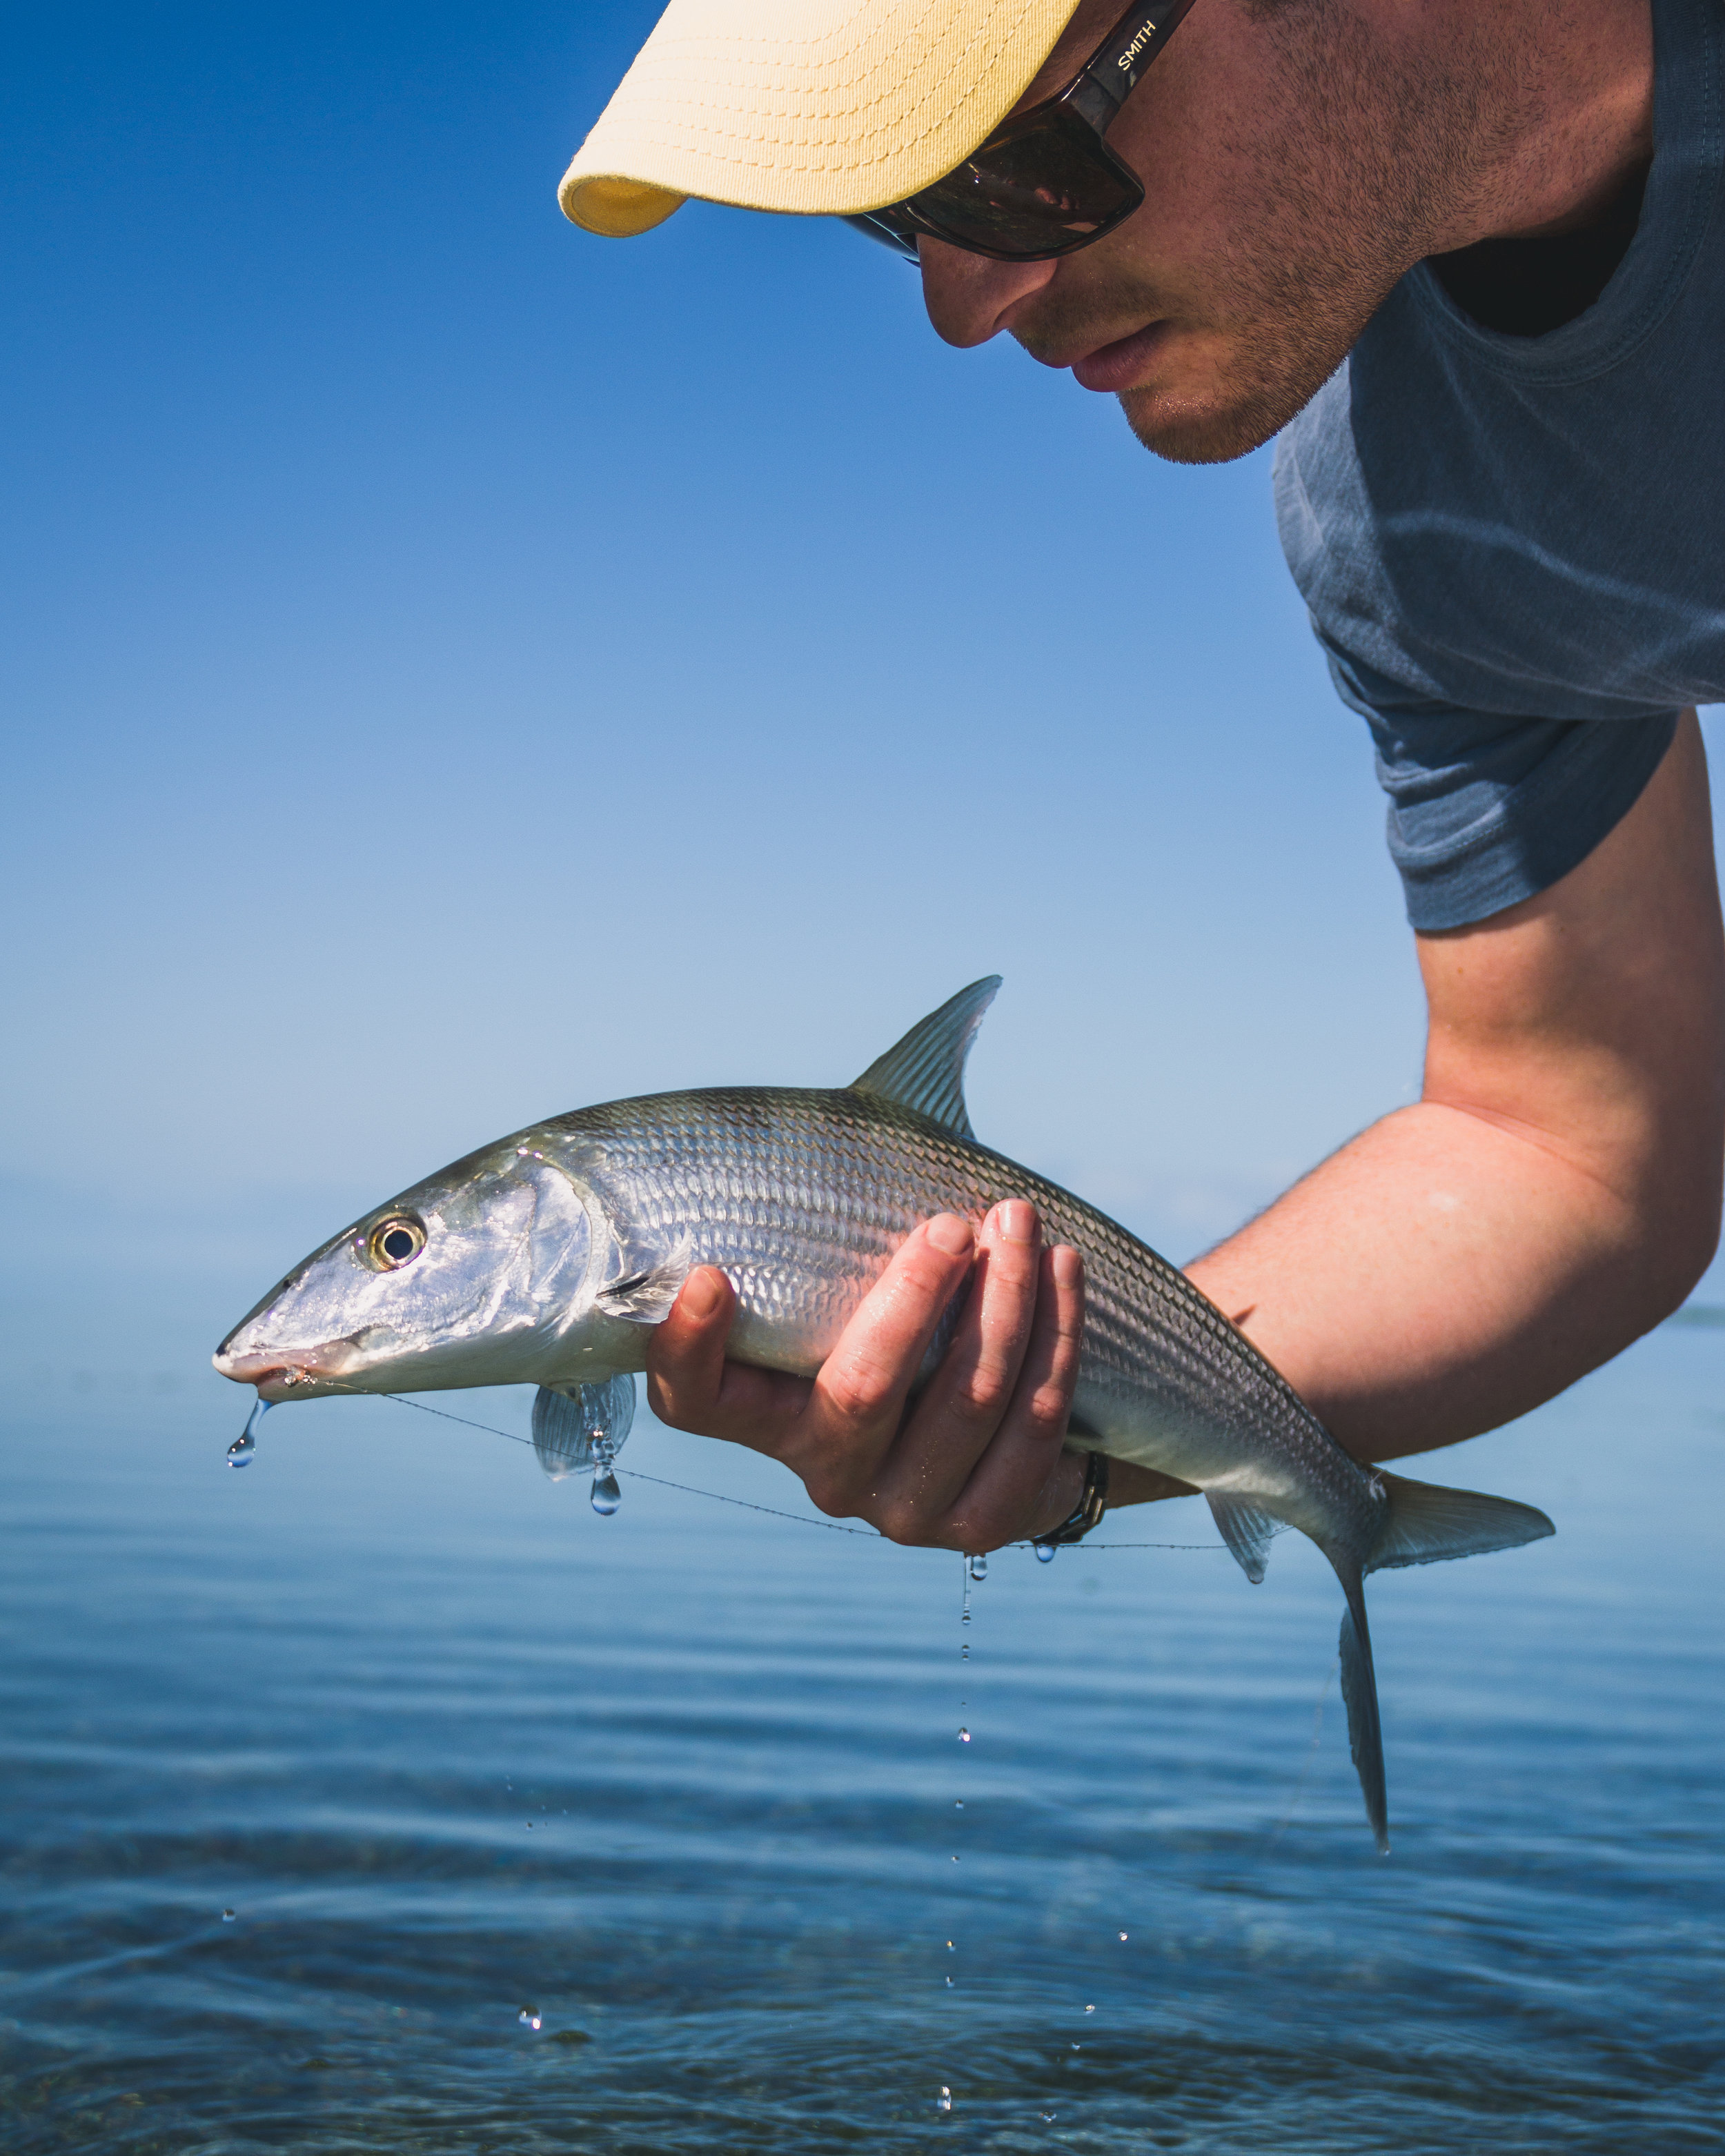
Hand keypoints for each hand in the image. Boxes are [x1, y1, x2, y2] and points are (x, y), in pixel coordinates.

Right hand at [644, 1201, 1086, 1550]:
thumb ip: (867, 1170)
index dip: (689, 1348)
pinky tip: (1064, 1274)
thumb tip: (956, 1011)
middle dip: (914, 1296)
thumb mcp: (870, 1263)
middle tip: (951, 1222)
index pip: (695, 1399)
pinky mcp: (981, 1523)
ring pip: (962, 1401)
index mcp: (766, 1412)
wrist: (1014, 1419)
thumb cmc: (920, 1312)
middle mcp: (822, 1470)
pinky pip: (1029, 1425)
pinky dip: (1054, 1338)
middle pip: (858, 1390)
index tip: (709, 1274)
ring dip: (1004, 1302)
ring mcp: (901, 1510)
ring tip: (1023, 1225)